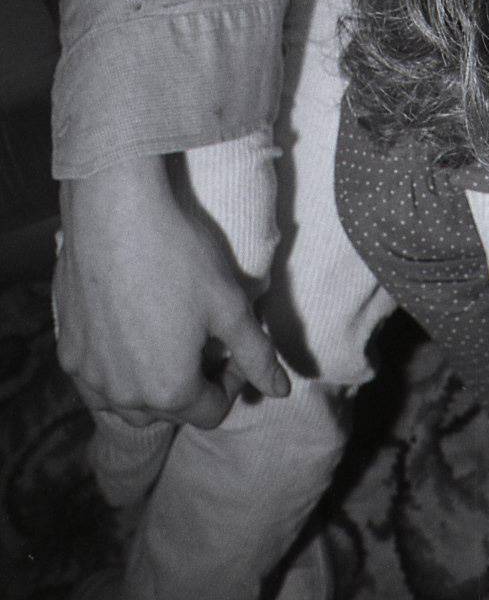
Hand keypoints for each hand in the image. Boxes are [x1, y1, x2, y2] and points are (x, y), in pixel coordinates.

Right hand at [55, 154, 288, 427]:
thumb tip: (281, 391)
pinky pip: (96, 379)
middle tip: (202, 341)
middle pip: (169, 412)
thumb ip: (256, 353)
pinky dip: (116, 371)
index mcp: (170, 390)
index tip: (234, 349)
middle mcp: (125, 396)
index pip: (211, 412)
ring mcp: (90, 376)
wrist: (114, 215)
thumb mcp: (229, 304)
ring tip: (167, 341)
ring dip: (152, 384)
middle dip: (192, 385)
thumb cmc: (178, 257)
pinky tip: (128, 334)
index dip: (232, 382)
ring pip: (128, 402)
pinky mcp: (68, 351)